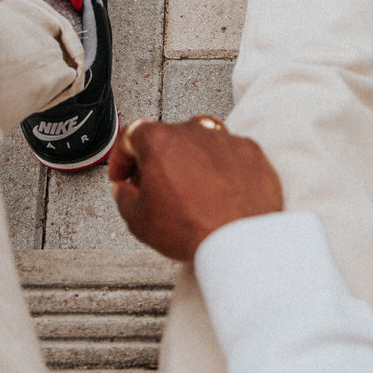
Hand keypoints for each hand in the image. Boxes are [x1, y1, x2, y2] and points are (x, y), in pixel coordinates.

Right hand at [108, 117, 283, 261]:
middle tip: (156, 188)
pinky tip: (219, 193)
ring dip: (193, 164)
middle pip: (168, 139)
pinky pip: (230, 155)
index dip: (122, 158)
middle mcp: (193, 132)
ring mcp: (224, 140)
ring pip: (201, 145)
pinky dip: (222, 169)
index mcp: (160, 141)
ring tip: (192, 194)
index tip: (123, 174)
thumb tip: (125, 192)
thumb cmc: (193, 228)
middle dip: (159, 162)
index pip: (131, 136)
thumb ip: (124, 197)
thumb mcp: (138, 220)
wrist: (239, 240)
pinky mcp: (250, 152)